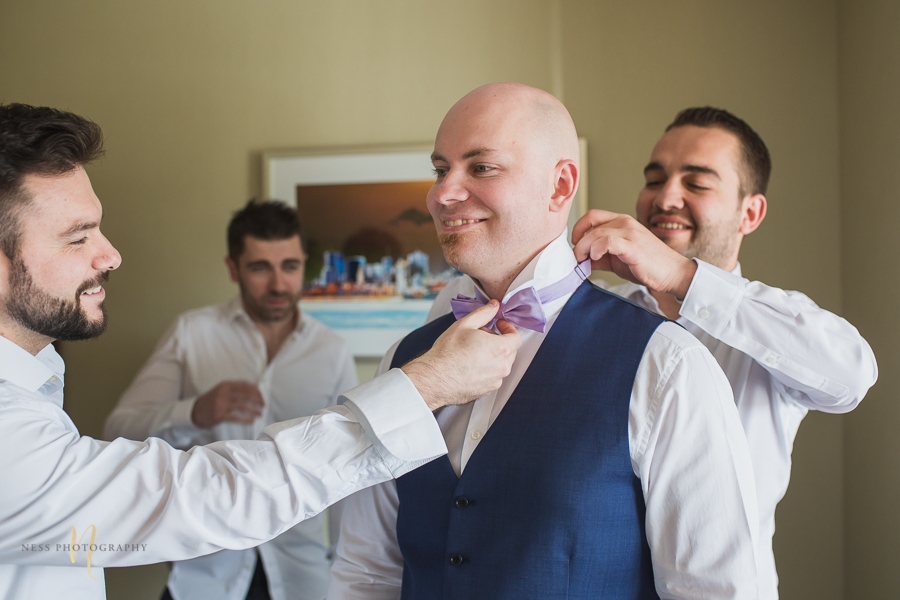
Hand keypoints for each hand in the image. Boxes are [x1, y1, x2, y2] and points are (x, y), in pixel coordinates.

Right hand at [191, 381, 264, 427]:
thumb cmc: (212, 400)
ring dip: (254, 410)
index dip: (256, 391)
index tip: (262, 397)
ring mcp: (221, 404)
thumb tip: (255, 390)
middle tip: (264, 406)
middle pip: (246, 395)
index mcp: (226, 385)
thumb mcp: (222, 390)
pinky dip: (245, 420)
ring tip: (260, 414)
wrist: (194, 411)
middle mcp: (224, 393)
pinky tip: (252, 422)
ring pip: (242, 406)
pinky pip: (236, 417)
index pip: (246, 386)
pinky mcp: (219, 415)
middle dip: (257, 400)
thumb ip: (236, 389)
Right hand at [402, 300, 520, 410]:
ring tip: (473, 350)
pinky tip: (470, 365)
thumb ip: (484, 313)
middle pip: (510, 351)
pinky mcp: (487, 390)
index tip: (498, 324)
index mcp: (501, 349)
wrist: (434, 378)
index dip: (508, 328)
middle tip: (481, 336)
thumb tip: (494, 306)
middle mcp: (502, 367)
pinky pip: (492, 376)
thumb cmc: (448, 353)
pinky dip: (486, 369)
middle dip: (499, 340)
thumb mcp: (465, 325)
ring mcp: (495, 381)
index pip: (516, 337)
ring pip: (501, 364)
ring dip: (492, 355)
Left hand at [571, 209, 697, 299]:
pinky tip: (596, 259)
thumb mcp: (617, 259)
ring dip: (584, 248)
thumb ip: (599, 256)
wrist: (672, 273)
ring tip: (584, 261)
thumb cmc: (646, 265)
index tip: (575, 244)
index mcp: (622, 221)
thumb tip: (580, 260)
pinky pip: (608, 241)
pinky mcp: (633, 246)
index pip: (593, 215)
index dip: (579, 228)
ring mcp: (630, 233)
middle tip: (576, 258)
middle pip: (591, 223)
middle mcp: (626, 222)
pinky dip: (596, 250)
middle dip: (578, 242)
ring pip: (597, 233)